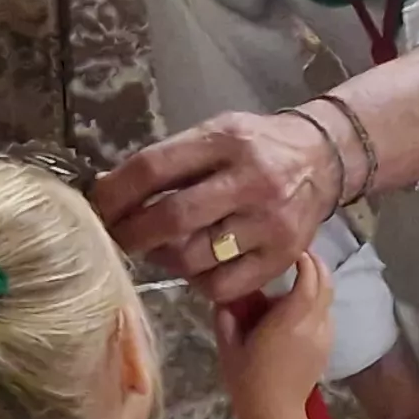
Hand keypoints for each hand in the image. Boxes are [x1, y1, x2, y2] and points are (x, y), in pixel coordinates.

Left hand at [93, 110, 347, 302]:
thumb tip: (108, 191)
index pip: (154, 169)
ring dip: (163, 259)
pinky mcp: (282, 256)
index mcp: (227, 141)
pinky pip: (222, 285)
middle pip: (172, 217)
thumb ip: (170, 160)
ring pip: (194, 257)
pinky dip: (197, 281)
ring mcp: (269, 223)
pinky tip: (196, 266)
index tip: (94, 209)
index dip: (115, 194)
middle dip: (130, 234)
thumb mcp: (216, 134)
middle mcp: (252, 181)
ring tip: (158, 251)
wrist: (324, 159)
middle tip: (114, 241)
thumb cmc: (258, 146)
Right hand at [214, 256, 333, 414]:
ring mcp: (325, 337)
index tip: (292, 248)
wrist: (275, 414)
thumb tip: (225, 294)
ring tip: (296, 280)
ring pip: (328, 299)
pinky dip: (317, 303)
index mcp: (291, 320)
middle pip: (326, 284)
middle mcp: (314, 325)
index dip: (305, 259)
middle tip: (299, 255)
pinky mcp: (327, 347)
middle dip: (316, 265)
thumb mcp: (229, 345)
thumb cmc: (248, 380)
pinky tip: (297, 309)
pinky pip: (326, 316)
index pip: (309, 278)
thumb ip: (226, 315)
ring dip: (317, 284)